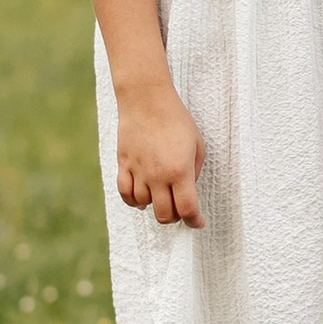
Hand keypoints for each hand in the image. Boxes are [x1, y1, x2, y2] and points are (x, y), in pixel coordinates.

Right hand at [115, 80, 204, 225]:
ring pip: (144, 206)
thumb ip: (194, 173)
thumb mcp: (198, 145)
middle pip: (165, 214)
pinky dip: (134, 201)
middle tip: (181, 209)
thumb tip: (187, 192)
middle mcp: (158, 176)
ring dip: (156, 206)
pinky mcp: (124, 165)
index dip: (195, 221)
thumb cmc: (177, 120)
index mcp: (180, 171)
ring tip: (163, 197)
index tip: (198, 223)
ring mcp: (138, 171)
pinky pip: (125, 194)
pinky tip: (142, 198)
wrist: (147, 100)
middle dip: (176, 217)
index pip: (187, 209)